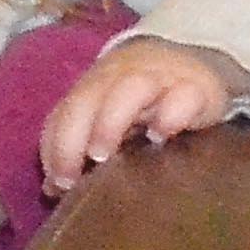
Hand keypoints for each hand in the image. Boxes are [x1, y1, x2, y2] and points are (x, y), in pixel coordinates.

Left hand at [40, 38, 249, 195]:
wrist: (194, 59)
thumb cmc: (143, 101)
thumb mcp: (109, 118)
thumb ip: (79, 148)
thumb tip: (51, 190)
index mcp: (94, 87)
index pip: (64, 113)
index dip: (55, 148)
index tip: (58, 185)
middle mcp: (120, 78)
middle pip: (88, 99)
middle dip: (72, 137)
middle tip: (72, 177)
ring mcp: (159, 79)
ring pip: (129, 89)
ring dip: (110, 122)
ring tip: (106, 157)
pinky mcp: (197, 88)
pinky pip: (183, 95)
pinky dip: (170, 115)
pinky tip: (161, 136)